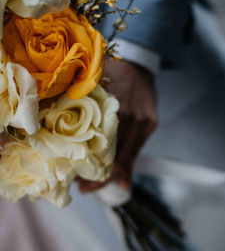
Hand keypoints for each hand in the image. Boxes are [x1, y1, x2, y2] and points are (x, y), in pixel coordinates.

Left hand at [76, 58, 157, 191]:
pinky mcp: (150, 124)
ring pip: (125, 156)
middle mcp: (128, 116)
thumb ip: (77, 101)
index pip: (96, 143)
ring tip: (94, 187)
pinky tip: (123, 184)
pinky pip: (137, 150)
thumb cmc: (111, 73)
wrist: (139, 62)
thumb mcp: (91, 84)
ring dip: (110, 175)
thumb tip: (49, 118)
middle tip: (82, 188)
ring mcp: (142, 121)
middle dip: (96, 176)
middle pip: (111, 155)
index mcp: (110, 106)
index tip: (74, 176)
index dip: (85, 162)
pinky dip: (128, 168)